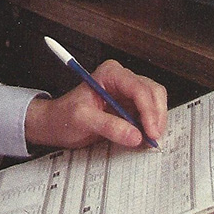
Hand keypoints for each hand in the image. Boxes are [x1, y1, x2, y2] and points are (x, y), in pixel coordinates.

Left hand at [24, 60, 166, 150]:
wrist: (57, 124)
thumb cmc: (64, 116)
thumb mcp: (83, 120)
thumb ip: (109, 126)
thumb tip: (135, 135)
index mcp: (110, 74)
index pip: (138, 88)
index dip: (148, 110)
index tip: (150, 132)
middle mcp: (122, 79)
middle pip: (152, 92)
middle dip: (156, 115)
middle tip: (153, 138)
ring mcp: (127, 92)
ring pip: (155, 101)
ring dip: (156, 121)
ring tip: (149, 140)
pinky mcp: (130, 107)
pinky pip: (149, 113)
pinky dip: (151, 125)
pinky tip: (145, 137)